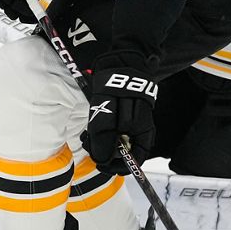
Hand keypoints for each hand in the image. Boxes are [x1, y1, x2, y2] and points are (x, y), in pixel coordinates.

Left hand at [82, 53, 156, 174]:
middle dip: (105, 154)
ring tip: (88, 135)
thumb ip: (104, 136)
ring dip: (101, 144)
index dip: (118, 167)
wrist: (119, 62)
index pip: (136, 160)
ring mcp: (133, 124)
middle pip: (124, 154)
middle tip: (89, 145)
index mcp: (143, 131)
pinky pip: (115, 133)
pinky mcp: (125, 118)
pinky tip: (93, 128)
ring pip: (117, 144)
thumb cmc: (115, 85)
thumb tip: (101, 160)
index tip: (100, 165)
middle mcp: (140, 130)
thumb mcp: (106, 111)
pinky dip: (102, 134)